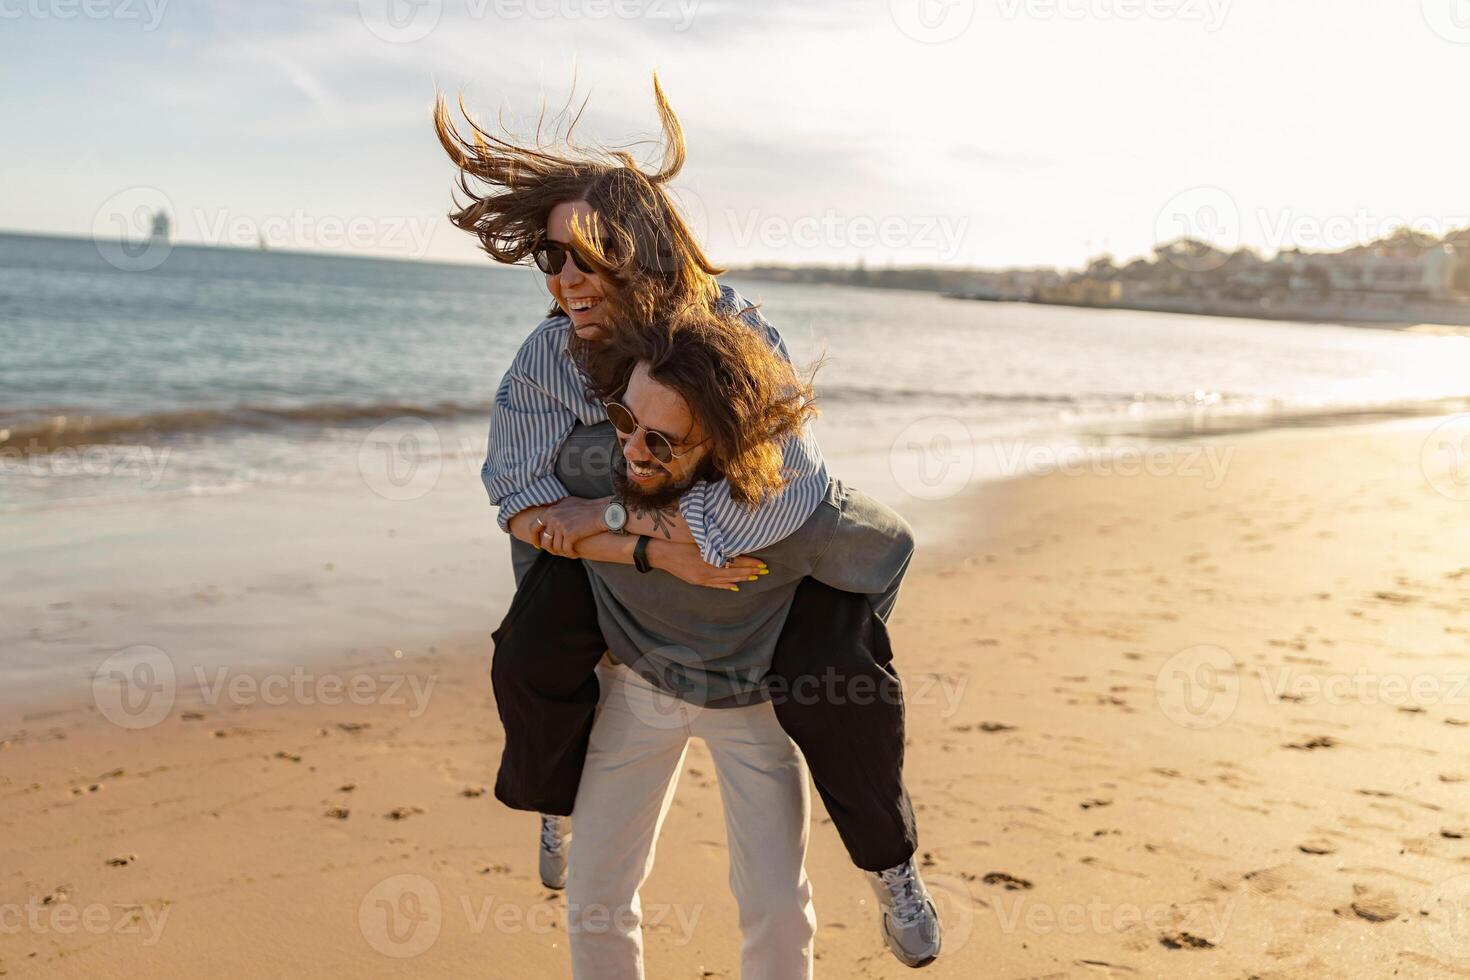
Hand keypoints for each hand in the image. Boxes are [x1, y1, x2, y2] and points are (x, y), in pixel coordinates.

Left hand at [536, 497, 610, 556]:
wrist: (603, 511)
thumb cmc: (588, 507)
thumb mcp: (568, 502)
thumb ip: (557, 508)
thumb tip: (548, 512)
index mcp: (550, 511)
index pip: (533, 527)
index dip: (534, 538)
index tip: (538, 544)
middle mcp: (553, 518)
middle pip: (544, 540)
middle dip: (549, 549)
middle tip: (557, 552)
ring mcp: (561, 526)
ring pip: (556, 547)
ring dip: (563, 552)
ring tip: (569, 552)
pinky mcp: (570, 534)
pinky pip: (566, 550)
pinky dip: (570, 554)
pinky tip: (575, 554)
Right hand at [647, 541, 767, 590]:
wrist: (661, 553)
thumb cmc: (680, 542)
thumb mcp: (699, 540)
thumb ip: (715, 544)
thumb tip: (733, 545)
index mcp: (710, 558)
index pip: (736, 561)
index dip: (750, 563)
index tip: (762, 563)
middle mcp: (708, 570)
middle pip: (734, 572)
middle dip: (751, 571)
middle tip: (765, 571)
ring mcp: (703, 578)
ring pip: (727, 580)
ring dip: (742, 578)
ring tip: (755, 577)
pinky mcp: (698, 581)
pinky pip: (715, 585)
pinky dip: (726, 586)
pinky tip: (736, 587)